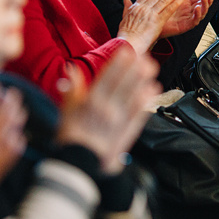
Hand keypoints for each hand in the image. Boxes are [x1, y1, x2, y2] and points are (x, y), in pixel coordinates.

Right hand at [57, 48, 159, 174]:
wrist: (78, 166)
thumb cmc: (71, 138)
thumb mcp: (66, 111)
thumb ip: (72, 90)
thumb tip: (71, 70)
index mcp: (90, 103)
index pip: (106, 79)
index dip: (118, 64)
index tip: (127, 52)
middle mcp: (106, 110)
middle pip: (122, 86)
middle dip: (134, 70)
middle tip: (146, 57)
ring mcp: (118, 122)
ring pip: (132, 98)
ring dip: (143, 82)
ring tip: (152, 69)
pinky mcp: (126, 133)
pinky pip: (138, 115)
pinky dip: (145, 102)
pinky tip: (152, 90)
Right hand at [116, 0, 186, 52]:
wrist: (128, 44)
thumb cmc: (126, 34)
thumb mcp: (124, 18)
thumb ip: (127, 8)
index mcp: (136, 7)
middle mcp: (143, 8)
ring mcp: (150, 14)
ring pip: (164, 0)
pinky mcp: (157, 22)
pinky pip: (168, 11)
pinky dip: (175, 4)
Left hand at [158, 0, 210, 37]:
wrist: (154, 22)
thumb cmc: (162, 10)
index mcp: (188, 4)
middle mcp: (190, 11)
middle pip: (204, 5)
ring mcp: (189, 18)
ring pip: (202, 13)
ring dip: (205, 5)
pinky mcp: (186, 25)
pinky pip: (195, 21)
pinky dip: (198, 14)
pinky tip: (197, 8)